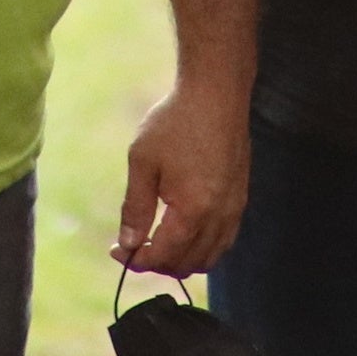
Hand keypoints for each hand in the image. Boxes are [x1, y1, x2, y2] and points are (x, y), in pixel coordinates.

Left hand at [116, 76, 250, 277]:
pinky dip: (203, 247)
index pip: (163, 256)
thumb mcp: (143, 162)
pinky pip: (224, 239)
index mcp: (193, 210)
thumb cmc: (176, 121)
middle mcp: (219, 215)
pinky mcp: (240, 197)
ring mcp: (234, 207)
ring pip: (209, 257)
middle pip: (187, 263)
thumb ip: (134, 208)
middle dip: (156, 263)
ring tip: (157, 243)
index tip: (116, 249)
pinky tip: (184, 231)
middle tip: (134, 246)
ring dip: (181, 259)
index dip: (136, 259)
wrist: (216, 92)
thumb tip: (128, 243)